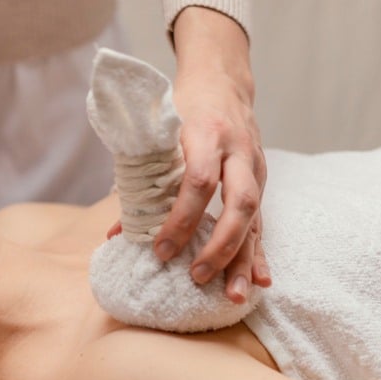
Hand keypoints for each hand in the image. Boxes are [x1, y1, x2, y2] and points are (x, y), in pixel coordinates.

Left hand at [156, 7, 269, 302]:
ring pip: (257, 217)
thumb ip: (137, 181)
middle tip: (195, 276)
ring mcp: (255, 168)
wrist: (221, 83)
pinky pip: (264, 221)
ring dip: (244, 259)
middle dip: (219, 244)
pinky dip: (260, 253)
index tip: (159, 249)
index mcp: (205, 134)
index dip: (180, 218)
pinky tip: (260, 280)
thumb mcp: (155, 135)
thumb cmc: (179, 110)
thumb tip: (116, 236)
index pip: (198, 181)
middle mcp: (237, 152)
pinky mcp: (262, 182)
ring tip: (233, 296)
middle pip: (239, 201)